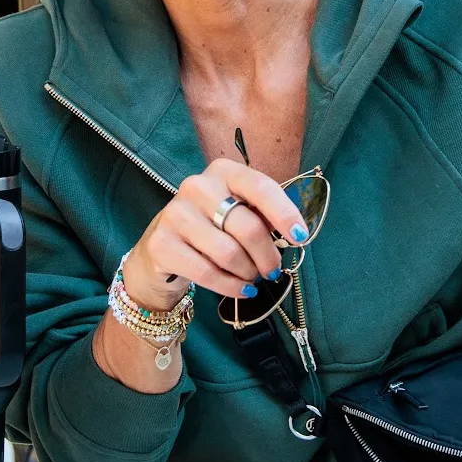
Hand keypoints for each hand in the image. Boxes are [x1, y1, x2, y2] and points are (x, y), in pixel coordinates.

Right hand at [121, 159, 307, 311]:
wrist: (163, 248)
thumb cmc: (212, 227)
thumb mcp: (238, 212)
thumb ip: (262, 216)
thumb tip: (293, 235)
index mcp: (223, 171)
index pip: (261, 188)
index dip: (284, 214)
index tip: (300, 237)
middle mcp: (197, 186)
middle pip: (248, 227)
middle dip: (267, 256)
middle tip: (272, 270)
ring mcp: (176, 213)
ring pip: (229, 253)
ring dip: (248, 273)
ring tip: (251, 277)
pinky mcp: (161, 243)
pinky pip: (207, 273)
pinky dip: (231, 287)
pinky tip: (241, 290)